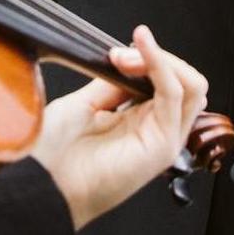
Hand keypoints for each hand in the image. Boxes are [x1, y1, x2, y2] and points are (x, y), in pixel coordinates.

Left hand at [32, 25, 207, 230]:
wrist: (42, 182)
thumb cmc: (55, 154)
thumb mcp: (87, 104)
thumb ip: (115, 83)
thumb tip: (133, 61)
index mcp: (140, 121)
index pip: (166, 79)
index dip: (146, 58)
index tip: (115, 53)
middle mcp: (157, 130)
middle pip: (185, 80)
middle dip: (157, 57)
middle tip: (121, 55)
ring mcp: (164, 138)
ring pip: (191, 85)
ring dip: (162, 59)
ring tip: (127, 57)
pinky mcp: (164, 145)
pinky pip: (176, 95)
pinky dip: (162, 66)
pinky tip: (144, 51)